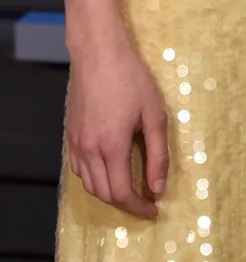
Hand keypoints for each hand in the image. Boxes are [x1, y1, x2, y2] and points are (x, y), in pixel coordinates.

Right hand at [66, 41, 168, 215]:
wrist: (99, 53)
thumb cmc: (131, 78)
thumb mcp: (154, 114)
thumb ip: (157, 154)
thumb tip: (158, 187)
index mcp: (112, 147)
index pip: (122, 193)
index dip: (138, 207)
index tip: (153, 209)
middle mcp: (89, 150)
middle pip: (104, 193)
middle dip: (125, 204)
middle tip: (145, 201)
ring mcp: (76, 143)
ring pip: (89, 185)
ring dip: (109, 193)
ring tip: (130, 188)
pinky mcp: (70, 135)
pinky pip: (79, 170)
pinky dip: (94, 179)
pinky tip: (108, 170)